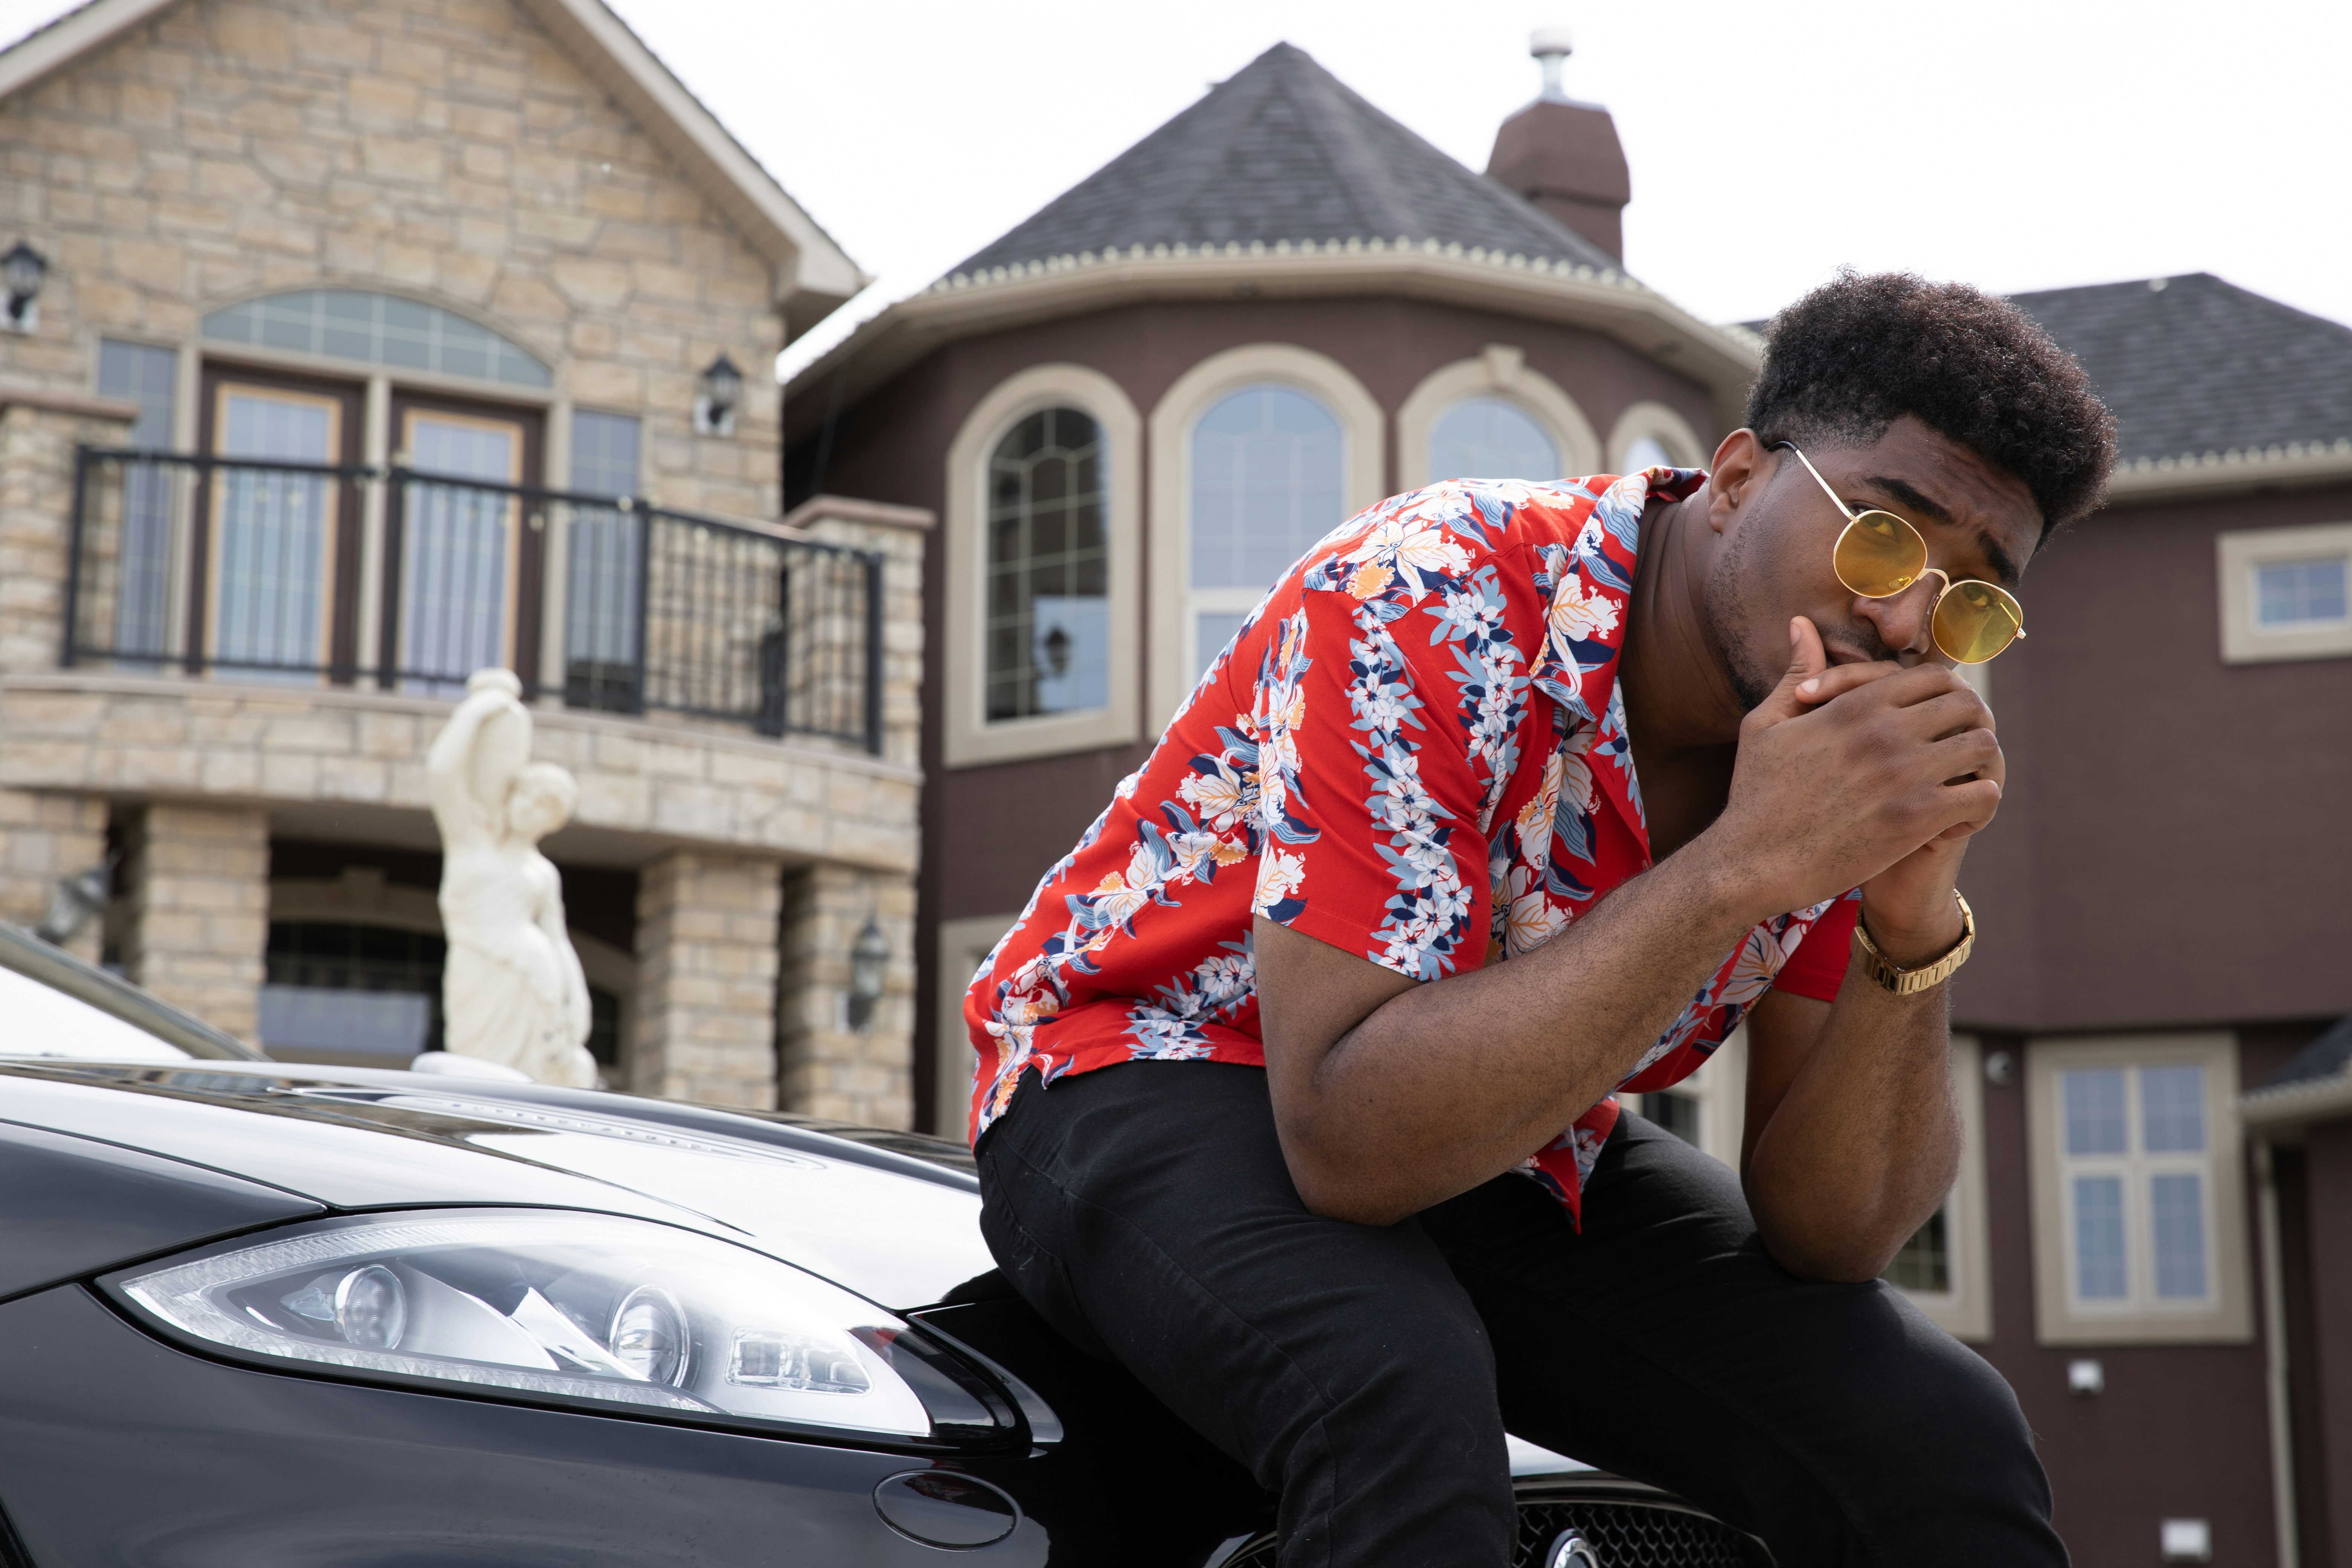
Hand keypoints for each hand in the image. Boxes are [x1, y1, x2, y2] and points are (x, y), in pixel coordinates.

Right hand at [1705, 618, 2002, 924]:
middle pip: (1968, 705)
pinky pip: (1983, 795)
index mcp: (1856, 705)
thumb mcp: (1765, 724)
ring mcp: (1904, 775)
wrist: (1751, 862)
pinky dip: (1981, 804)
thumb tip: (1801, 624)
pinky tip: (1958, 817)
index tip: (1939, 719)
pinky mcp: (1916, 819)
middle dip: (1970, 724)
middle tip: (1959, 749)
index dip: (1946, 694)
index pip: (1934, 676)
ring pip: (1982, 746)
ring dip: (1980, 762)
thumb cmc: (1754, 794)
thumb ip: (1794, 673)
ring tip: (1962, 780)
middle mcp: (1885, 732)